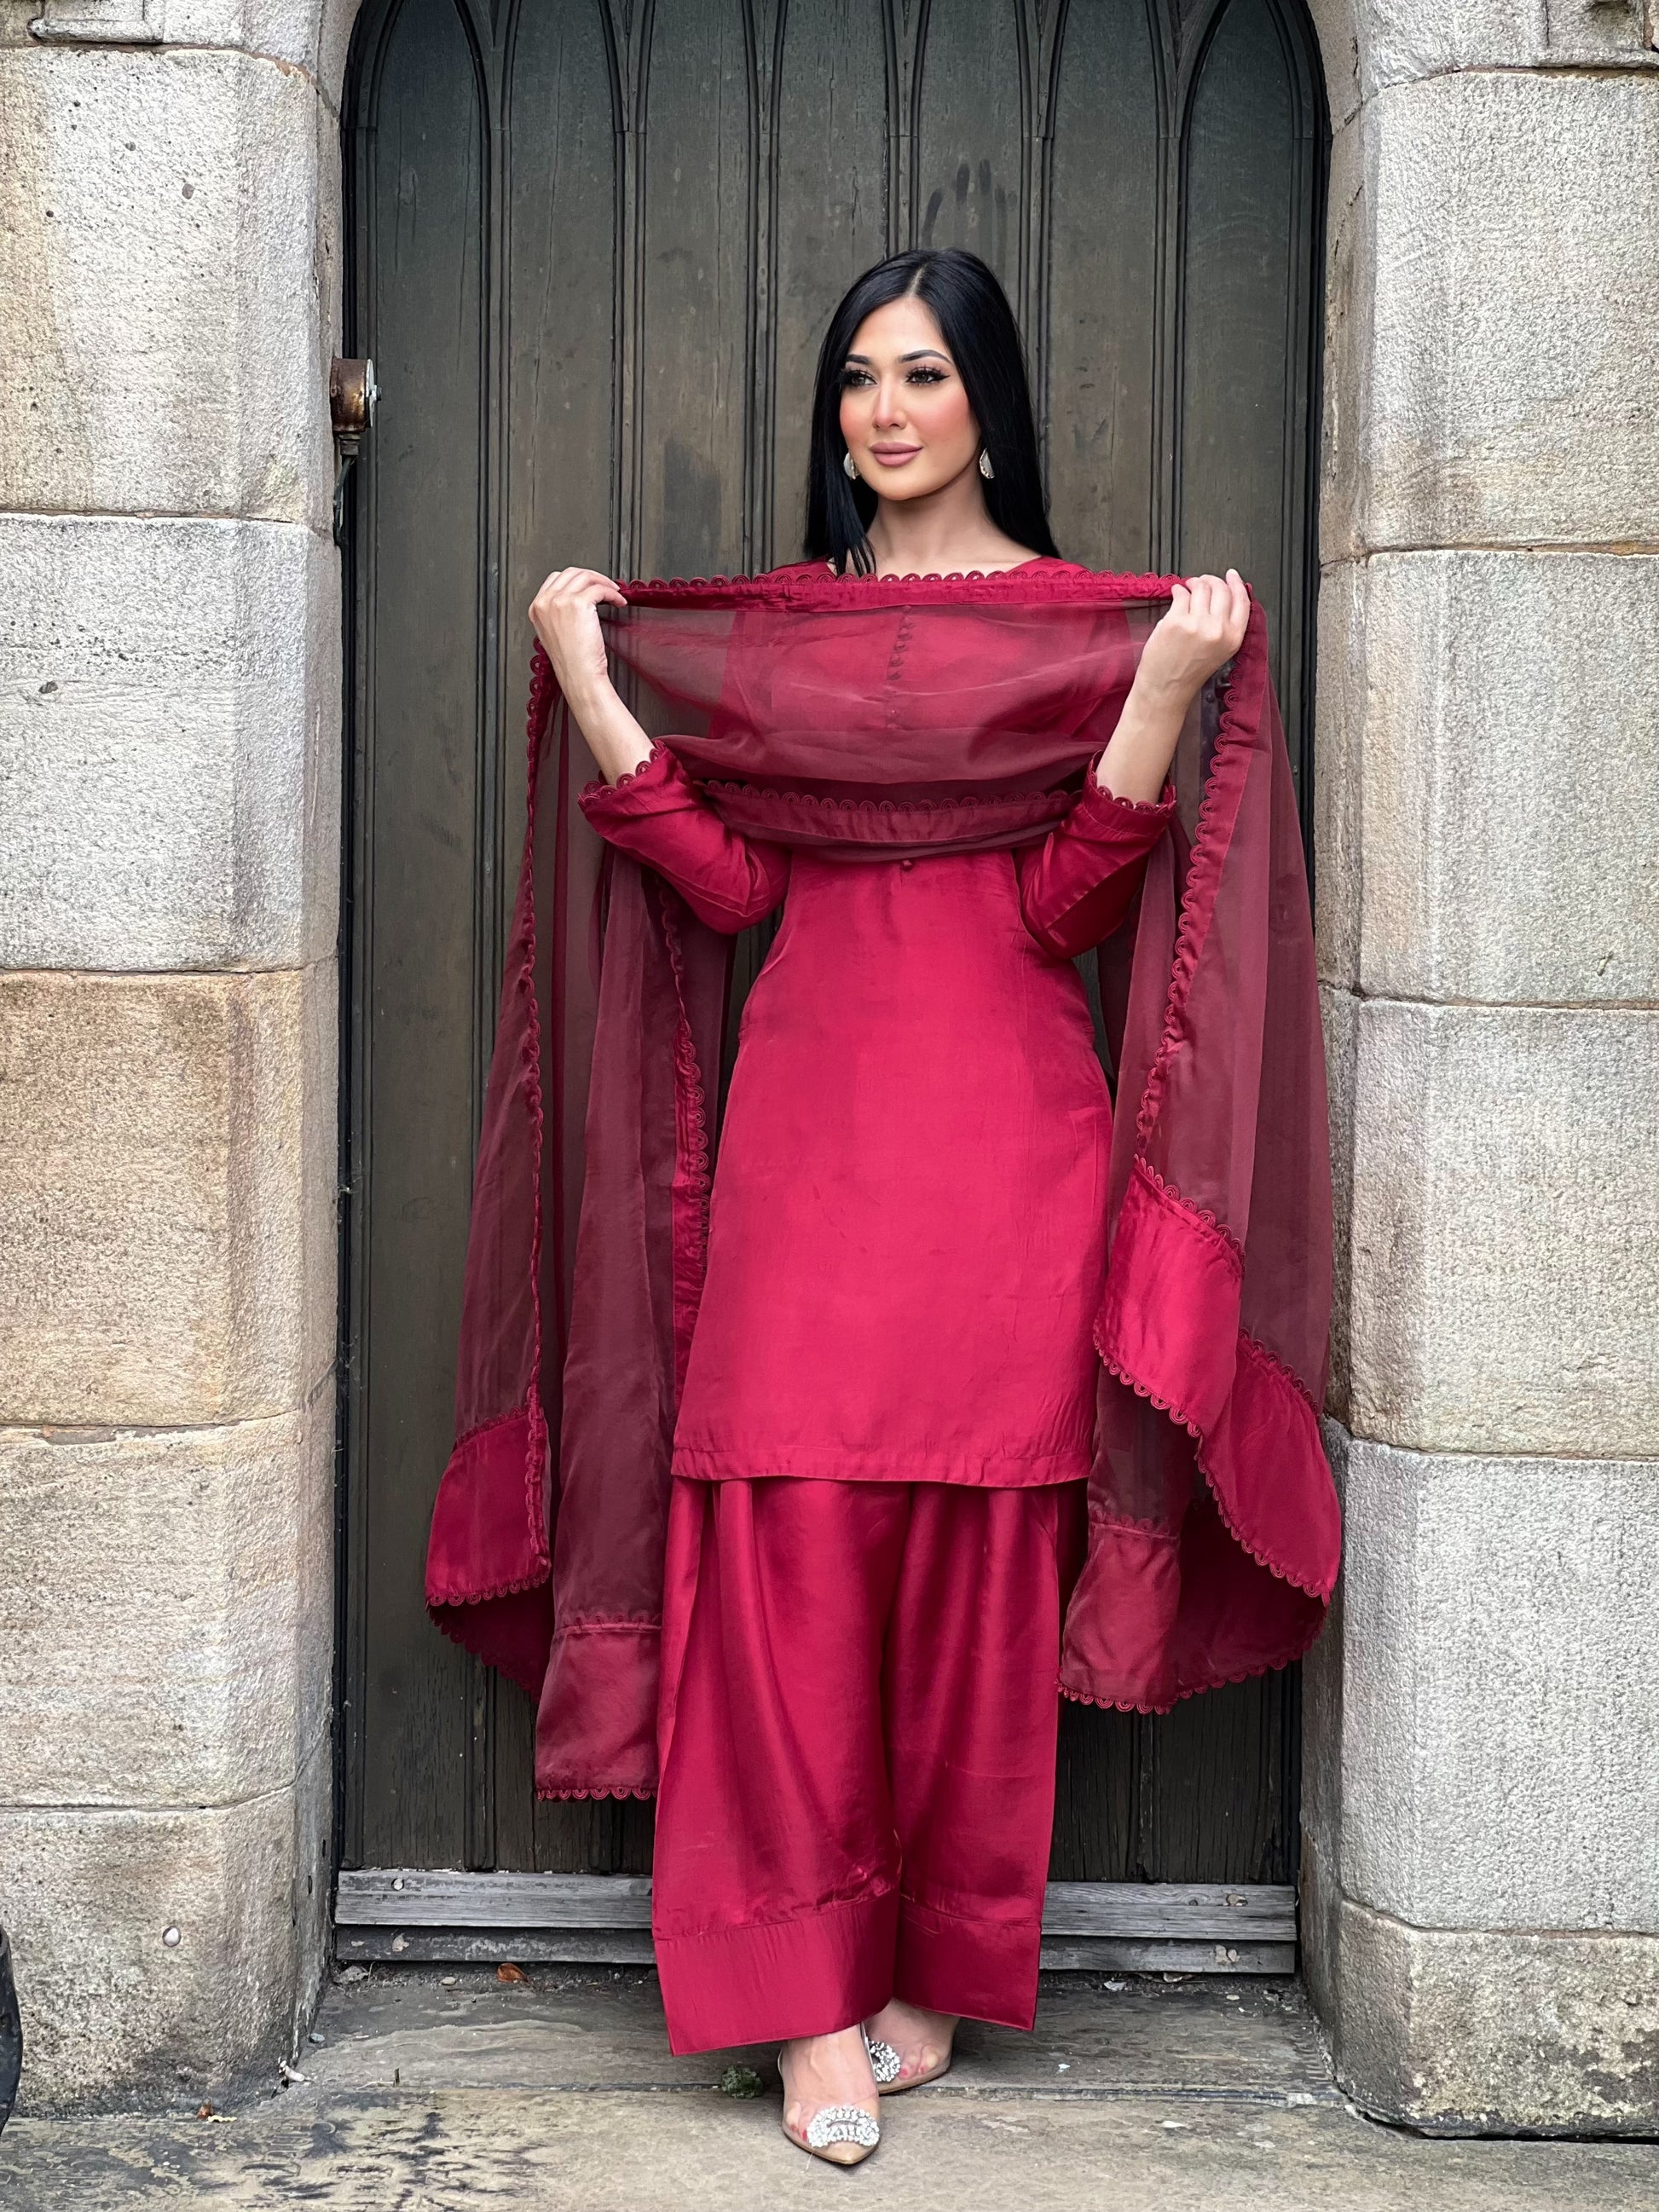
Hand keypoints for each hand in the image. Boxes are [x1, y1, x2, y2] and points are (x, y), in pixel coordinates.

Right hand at [529, 566, 626, 704]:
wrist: (579, 675)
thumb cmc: (572, 662)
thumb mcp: (555, 633)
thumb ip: (558, 612)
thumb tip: (578, 598)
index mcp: (537, 608)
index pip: (555, 579)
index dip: (577, 580)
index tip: (590, 586)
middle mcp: (545, 602)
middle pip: (570, 573)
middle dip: (592, 577)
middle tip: (606, 587)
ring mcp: (559, 601)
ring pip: (585, 577)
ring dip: (604, 583)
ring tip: (615, 594)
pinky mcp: (578, 603)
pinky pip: (600, 588)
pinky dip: (612, 593)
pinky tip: (618, 601)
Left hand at [1132, 570, 1249, 709]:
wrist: (1166, 688)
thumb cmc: (1188, 673)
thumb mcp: (1220, 651)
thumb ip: (1225, 625)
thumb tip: (1224, 596)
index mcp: (1232, 638)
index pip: (1242, 600)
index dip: (1237, 583)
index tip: (1232, 576)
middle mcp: (1218, 630)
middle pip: (1221, 589)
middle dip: (1212, 580)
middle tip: (1203, 581)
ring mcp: (1197, 624)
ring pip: (1201, 587)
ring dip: (1194, 583)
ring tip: (1188, 587)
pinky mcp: (1176, 621)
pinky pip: (1180, 594)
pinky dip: (1178, 591)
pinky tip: (1176, 594)